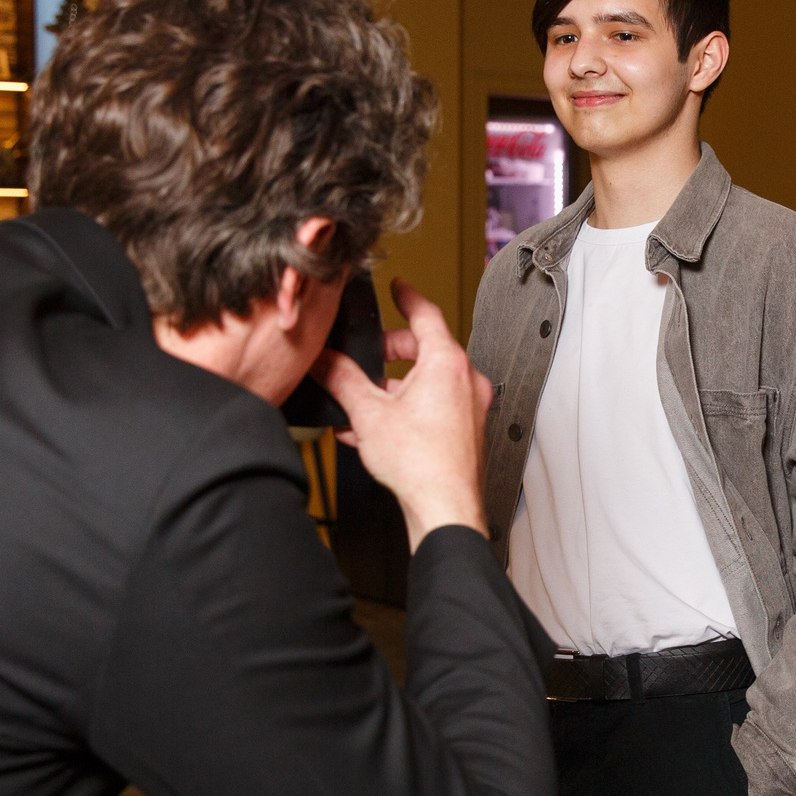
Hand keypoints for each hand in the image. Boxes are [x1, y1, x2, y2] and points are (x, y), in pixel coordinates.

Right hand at [317, 279, 492, 549]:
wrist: (444, 508)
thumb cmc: (421, 464)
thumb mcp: (368, 413)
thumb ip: (342, 380)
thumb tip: (325, 363)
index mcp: (447, 364)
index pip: (427, 314)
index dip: (408, 297)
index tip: (399, 287)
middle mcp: (466, 382)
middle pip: (426, 349)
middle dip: (392, 352)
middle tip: (369, 356)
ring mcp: (470, 408)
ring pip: (428, 383)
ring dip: (395, 387)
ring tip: (364, 401)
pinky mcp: (466, 431)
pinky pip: (433, 408)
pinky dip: (406, 410)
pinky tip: (376, 430)